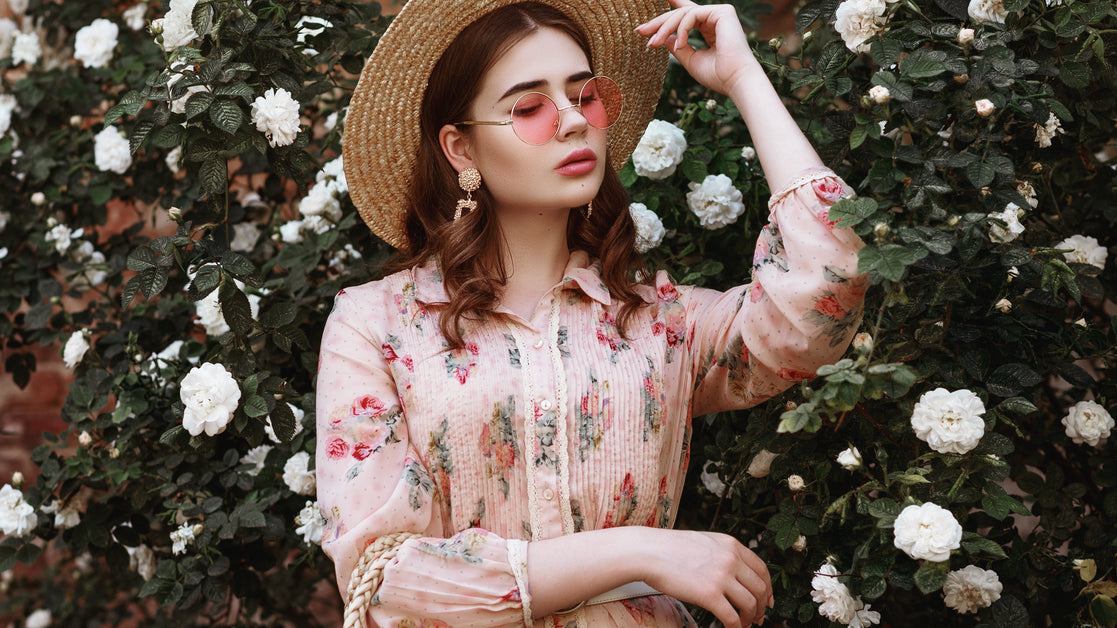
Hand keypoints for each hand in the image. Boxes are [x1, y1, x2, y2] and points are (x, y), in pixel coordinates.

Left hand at [635, 1, 757, 95]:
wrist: (735, 80)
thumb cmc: (717, 76)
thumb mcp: (691, 61)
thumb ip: (678, 47)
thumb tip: (664, 38)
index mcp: (710, 29)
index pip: (688, 13)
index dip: (673, 4)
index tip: (658, 3)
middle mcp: (714, 19)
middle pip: (680, 14)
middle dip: (658, 23)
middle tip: (640, 31)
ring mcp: (719, 13)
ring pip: (683, 14)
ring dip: (665, 29)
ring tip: (654, 44)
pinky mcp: (723, 12)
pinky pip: (692, 15)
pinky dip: (682, 29)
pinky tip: (680, 44)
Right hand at [639, 528, 773, 626]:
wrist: (647, 552)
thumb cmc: (669, 549)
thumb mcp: (704, 542)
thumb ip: (722, 553)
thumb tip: (735, 572)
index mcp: (731, 545)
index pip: (761, 569)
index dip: (768, 588)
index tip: (767, 600)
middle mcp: (730, 559)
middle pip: (760, 588)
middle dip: (761, 607)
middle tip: (756, 617)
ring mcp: (721, 576)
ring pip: (750, 604)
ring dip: (749, 618)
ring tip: (743, 624)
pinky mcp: (709, 594)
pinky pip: (732, 617)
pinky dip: (735, 627)